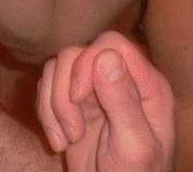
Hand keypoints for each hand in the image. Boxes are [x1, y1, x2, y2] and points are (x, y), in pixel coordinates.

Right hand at [37, 33, 174, 171]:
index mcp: (147, 85)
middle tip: (72, 131)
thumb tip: (106, 57)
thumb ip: (124, 102)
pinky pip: (47, 86)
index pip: (111, 45)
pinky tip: (59, 142)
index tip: (79, 99)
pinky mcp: (74, 104)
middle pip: (77, 53)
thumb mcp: (134, 147)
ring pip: (58, 67)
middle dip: (64, 92)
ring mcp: (96, 91)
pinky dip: (45, 113)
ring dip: (52, 105)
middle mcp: (121, 81)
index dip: (87, 63)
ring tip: (66, 140)